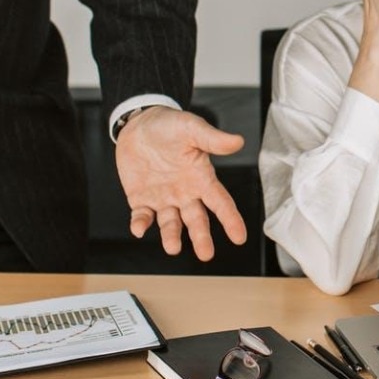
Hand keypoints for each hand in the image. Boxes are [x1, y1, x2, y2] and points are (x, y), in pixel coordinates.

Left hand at [115, 106, 247, 259]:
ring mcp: (164, 198)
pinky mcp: (141, 199)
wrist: (139, 124)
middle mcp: (185, 193)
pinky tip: (139, 228)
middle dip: (201, 237)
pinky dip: (140, 224)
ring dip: (171, 236)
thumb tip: (238, 141)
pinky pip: (142, 216)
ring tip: (173, 247)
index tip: (239, 238)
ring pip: (170, 223)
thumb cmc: (170, 125)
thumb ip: (213, 139)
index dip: (230, 219)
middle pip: (197, 220)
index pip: (220, 202)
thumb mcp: (192, 128)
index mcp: (201, 178)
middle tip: (206, 254)